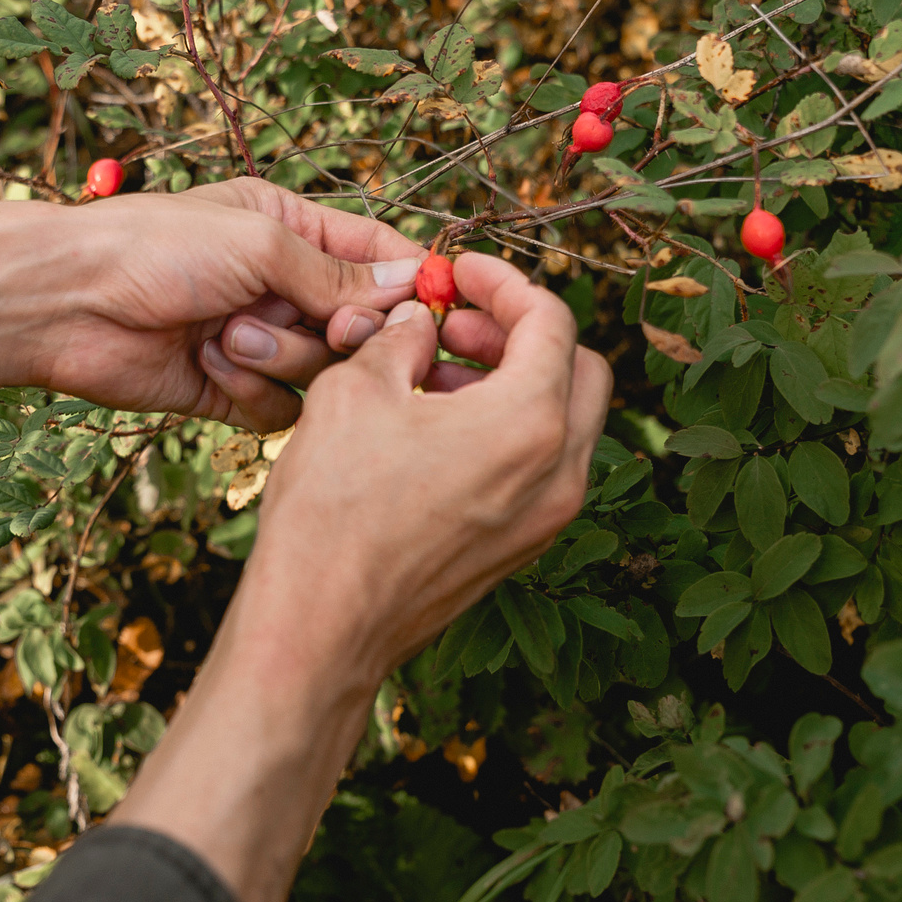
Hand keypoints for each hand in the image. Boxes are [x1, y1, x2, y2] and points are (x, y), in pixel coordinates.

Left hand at [0, 180, 429, 430]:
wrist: (66, 302)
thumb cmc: (154, 247)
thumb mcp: (259, 243)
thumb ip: (339, 275)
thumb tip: (413, 284)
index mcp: (292, 228)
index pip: (378, 256)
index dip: (412, 286)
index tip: (436, 313)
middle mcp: (281, 284)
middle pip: (360, 326)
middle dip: (339, 332)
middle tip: (326, 331)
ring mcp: (259, 339)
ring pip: (323, 374)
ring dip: (282, 358)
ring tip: (228, 336)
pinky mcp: (231, 390)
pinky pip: (279, 410)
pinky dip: (250, 392)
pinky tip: (206, 364)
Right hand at [226, 250, 613, 683]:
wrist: (321, 628)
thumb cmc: (334, 508)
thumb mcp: (357, 390)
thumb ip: (401, 338)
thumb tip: (419, 323)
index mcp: (531, 422)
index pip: (552, 321)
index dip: (504, 282)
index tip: (459, 273)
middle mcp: (559, 473)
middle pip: (580, 370)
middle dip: (521, 333)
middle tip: (455, 323)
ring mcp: (546, 519)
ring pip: (563, 422)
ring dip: (513, 381)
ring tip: (432, 372)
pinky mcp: (521, 548)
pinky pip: (538, 468)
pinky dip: (506, 431)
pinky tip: (435, 426)